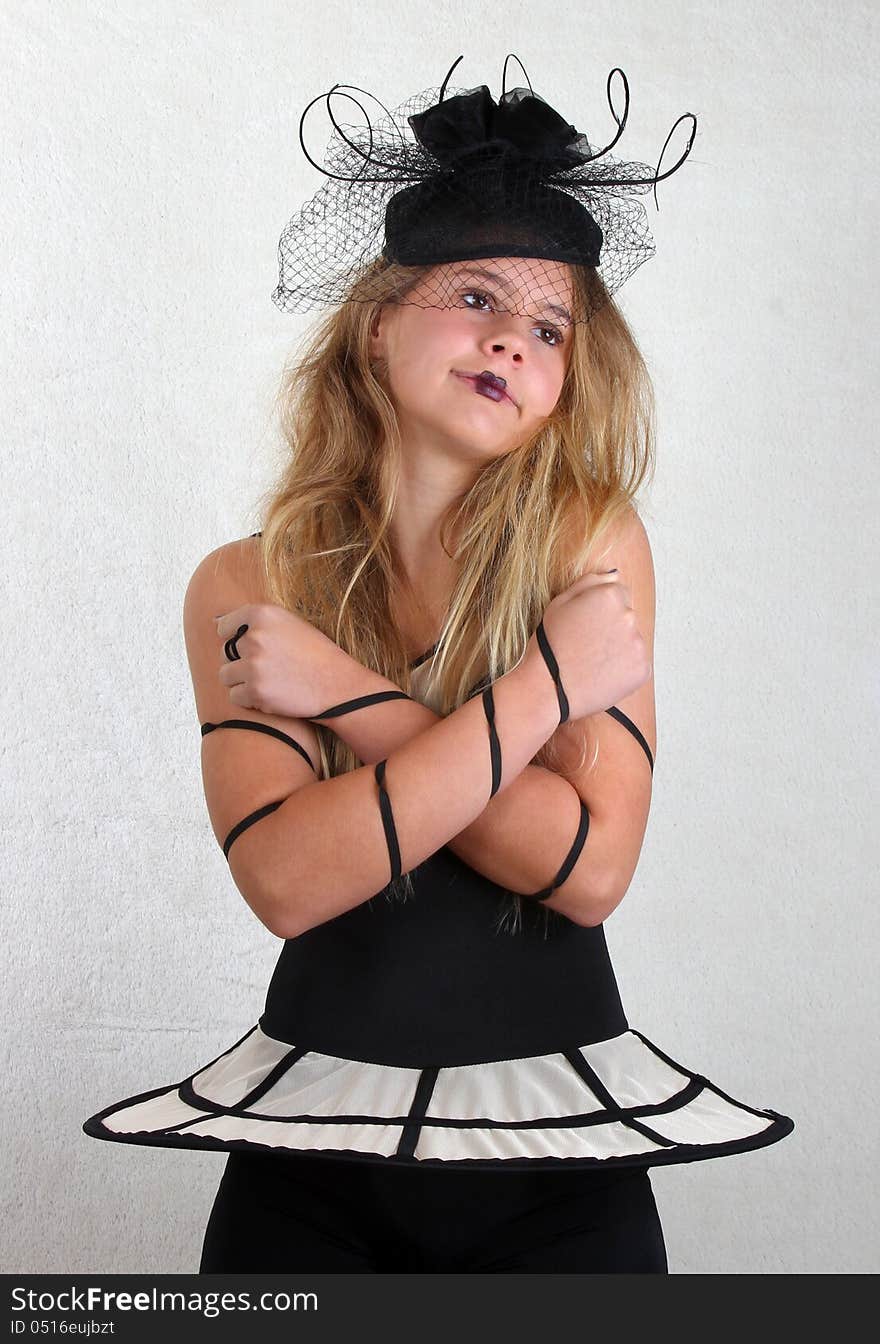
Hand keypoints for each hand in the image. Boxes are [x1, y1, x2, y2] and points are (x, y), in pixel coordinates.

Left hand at [214, 603, 356, 719]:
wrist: (338, 685)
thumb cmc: (315, 654)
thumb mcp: (290, 623)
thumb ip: (255, 622)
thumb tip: (214, 621)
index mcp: (262, 614)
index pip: (223, 627)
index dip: (236, 640)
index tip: (254, 649)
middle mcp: (254, 637)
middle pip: (224, 653)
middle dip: (241, 662)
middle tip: (269, 668)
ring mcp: (253, 665)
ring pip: (226, 676)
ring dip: (242, 682)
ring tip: (269, 682)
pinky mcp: (255, 692)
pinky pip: (235, 697)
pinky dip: (249, 700)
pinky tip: (272, 695)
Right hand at [523, 570, 651, 721]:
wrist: (547, 689)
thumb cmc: (547, 645)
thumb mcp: (559, 603)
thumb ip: (590, 582)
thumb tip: (614, 575)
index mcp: (609, 595)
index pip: (619, 592)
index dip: (600, 609)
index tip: (585, 626)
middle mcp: (629, 616)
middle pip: (627, 616)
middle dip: (612, 627)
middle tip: (587, 645)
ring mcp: (639, 644)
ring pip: (633, 640)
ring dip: (618, 648)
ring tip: (592, 662)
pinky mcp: (642, 670)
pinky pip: (637, 664)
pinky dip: (623, 669)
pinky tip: (601, 675)